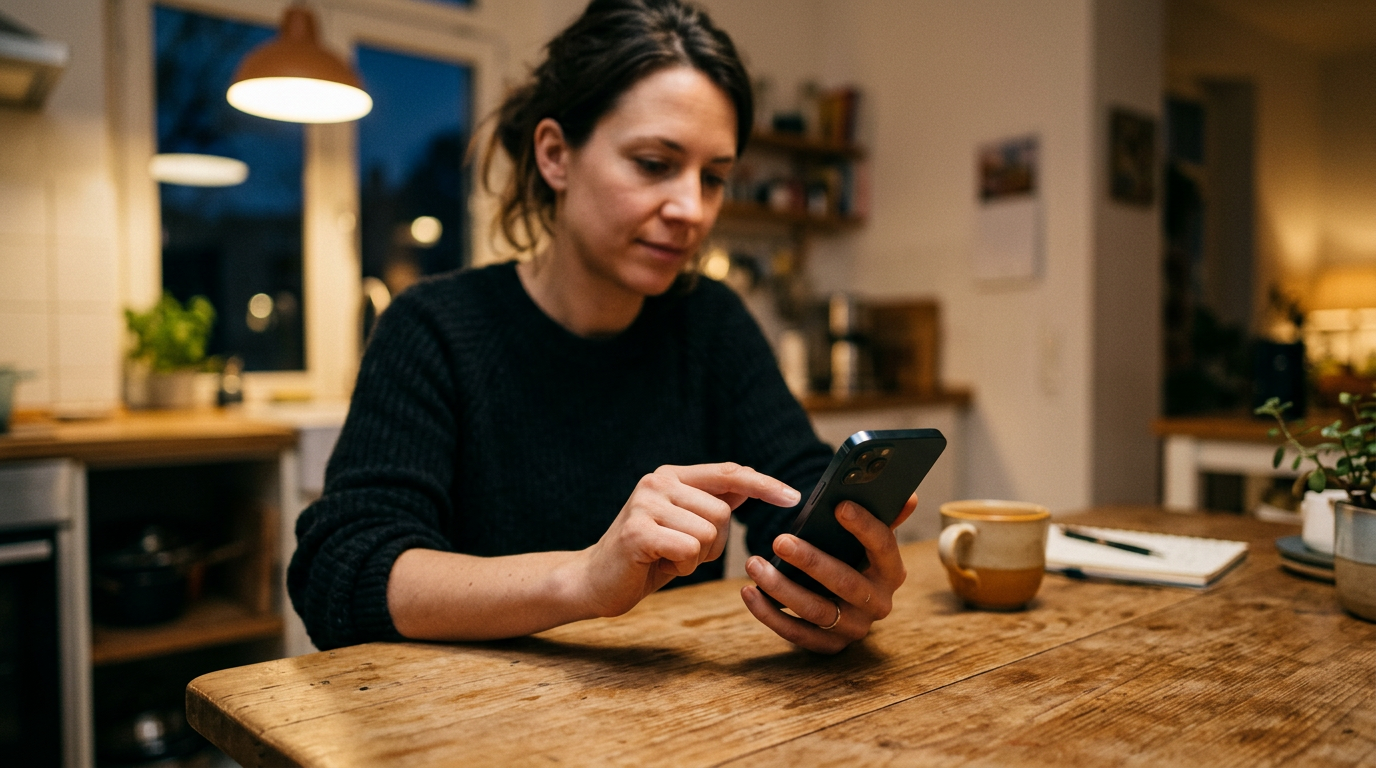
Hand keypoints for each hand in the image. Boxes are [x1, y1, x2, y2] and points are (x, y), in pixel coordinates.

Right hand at [580, 463, 800, 617]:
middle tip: (683, 552)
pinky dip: (683, 566)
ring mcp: (645, 504)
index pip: (728, 472)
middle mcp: (657, 481)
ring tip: (668, 558)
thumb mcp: (683, 525)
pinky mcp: (638, 531)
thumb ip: (711, 502)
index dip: (763, 484)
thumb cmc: (645, 556)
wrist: (594, 580)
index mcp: (671, 476)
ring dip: (697, 557)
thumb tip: (749, 481)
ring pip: (709, 533)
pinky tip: (659, 565)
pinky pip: (689, 549)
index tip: (792, 497)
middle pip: (724, 512)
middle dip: (715, 543)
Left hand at [740, 494, 915, 652]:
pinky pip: (796, 633)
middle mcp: (878, 603)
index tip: (838, 506)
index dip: (864, 526)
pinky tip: (749, 591)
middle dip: (811, 561)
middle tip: (781, 540)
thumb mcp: (870, 541)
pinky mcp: (829, 645)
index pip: (884, 547)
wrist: (848, 606)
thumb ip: (885, 517)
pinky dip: (769, 614)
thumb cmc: (854, 560)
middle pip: (845, 582)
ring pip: (816, 610)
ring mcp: (854, 628)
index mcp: (892, 572)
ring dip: (781, 588)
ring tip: (754, 564)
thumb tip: (909, 495)